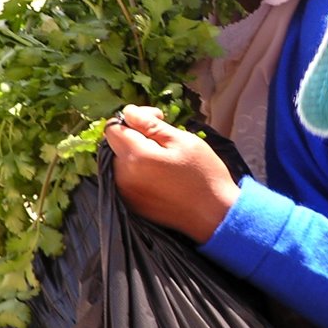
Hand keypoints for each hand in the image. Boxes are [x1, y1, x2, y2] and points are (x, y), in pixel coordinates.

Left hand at [104, 105, 239, 242]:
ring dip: (137, 151)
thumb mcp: (182, 140)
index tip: (158, 118)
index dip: (133, 117)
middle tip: (165, 136)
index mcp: (136, 158)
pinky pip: (126, 177)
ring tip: (165, 155)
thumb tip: (128, 112)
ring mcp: (125, 193)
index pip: (113, 128)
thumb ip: (150, 125)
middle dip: (136, 133)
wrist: (214, 214)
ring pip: (121, 160)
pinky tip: (161, 172)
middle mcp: (123, 177)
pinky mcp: (132, 204)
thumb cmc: (203, 173)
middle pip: (116, 144)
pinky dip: (139, 169)